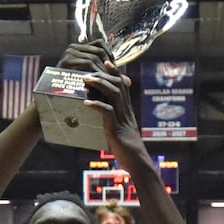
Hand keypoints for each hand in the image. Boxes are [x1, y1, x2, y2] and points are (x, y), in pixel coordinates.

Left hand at [56, 41, 141, 156]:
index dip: (115, 72)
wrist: (137, 162)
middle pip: (118, 85)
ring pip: (114, 94)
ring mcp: (123, 119)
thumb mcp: (120, 129)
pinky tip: (86, 103)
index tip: (106, 61)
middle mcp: (126, 111)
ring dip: (99, 85)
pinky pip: (108, 113)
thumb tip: (102, 116)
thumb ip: (113, 120)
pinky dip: (97, 106)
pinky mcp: (117, 129)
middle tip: (88, 71)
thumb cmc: (127, 148)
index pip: (123, 85)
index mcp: (127, 109)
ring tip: (86, 80)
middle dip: (104, 74)